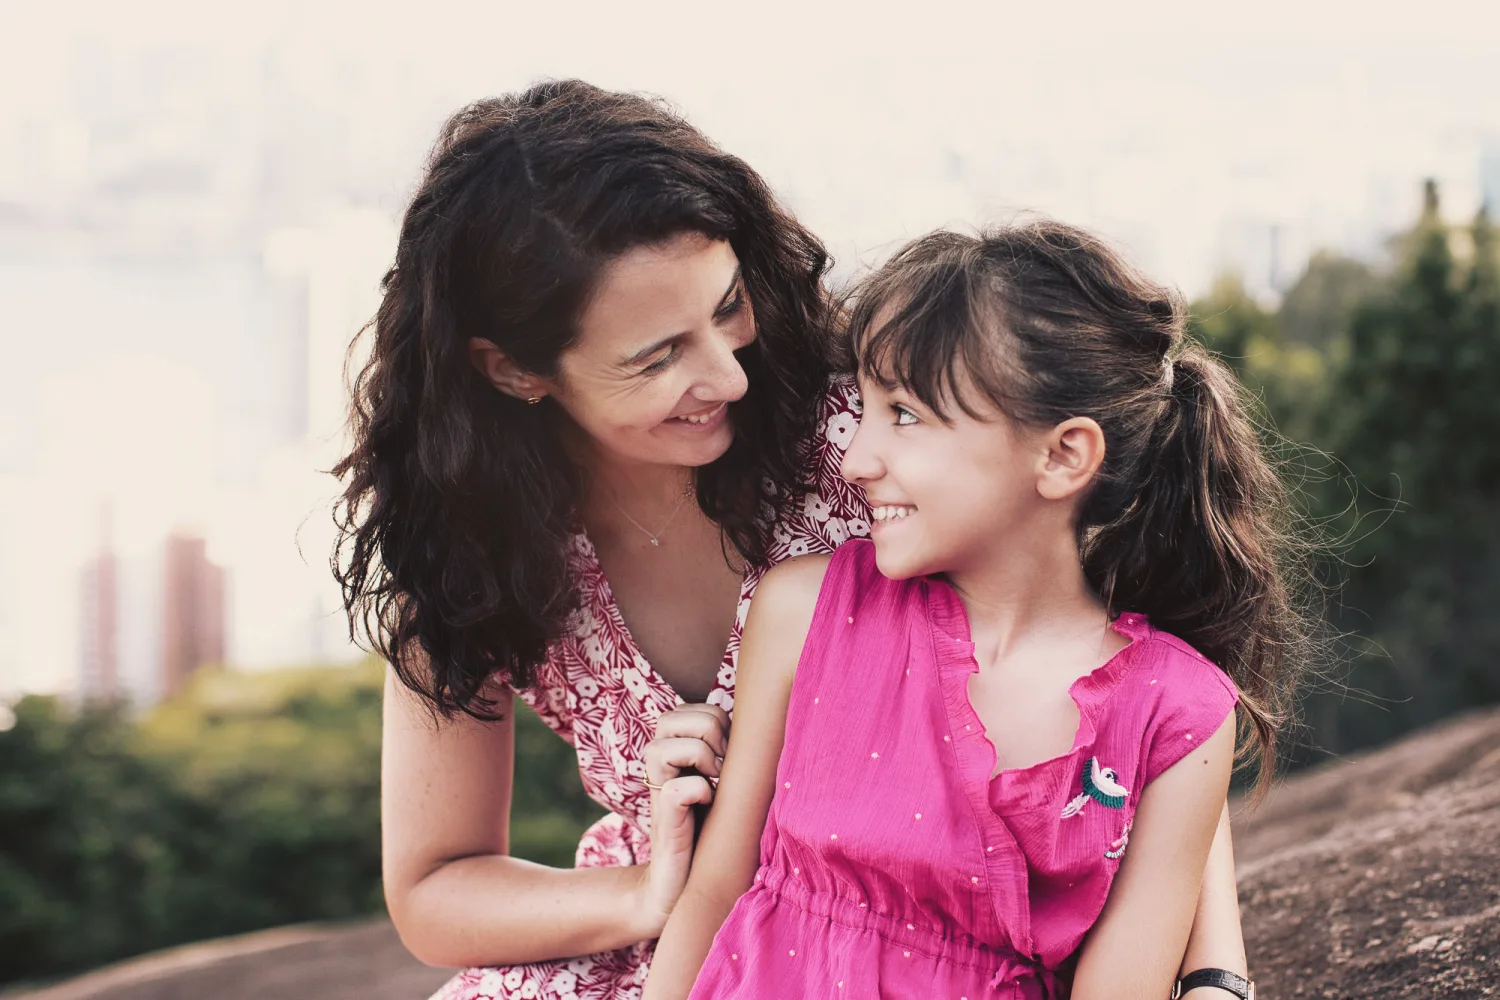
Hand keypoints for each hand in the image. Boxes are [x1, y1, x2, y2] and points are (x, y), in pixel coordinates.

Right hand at [637, 704, 729, 935]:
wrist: (685, 882)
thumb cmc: (713, 828)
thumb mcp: (725, 781)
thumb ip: (731, 750)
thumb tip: (768, 718)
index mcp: (674, 749)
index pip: (691, 708)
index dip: (718, 720)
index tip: (730, 752)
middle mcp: (659, 765)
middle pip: (674, 717)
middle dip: (709, 733)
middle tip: (723, 765)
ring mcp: (657, 789)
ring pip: (664, 746)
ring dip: (701, 758)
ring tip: (715, 781)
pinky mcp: (662, 818)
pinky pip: (680, 788)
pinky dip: (701, 792)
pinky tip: (708, 805)